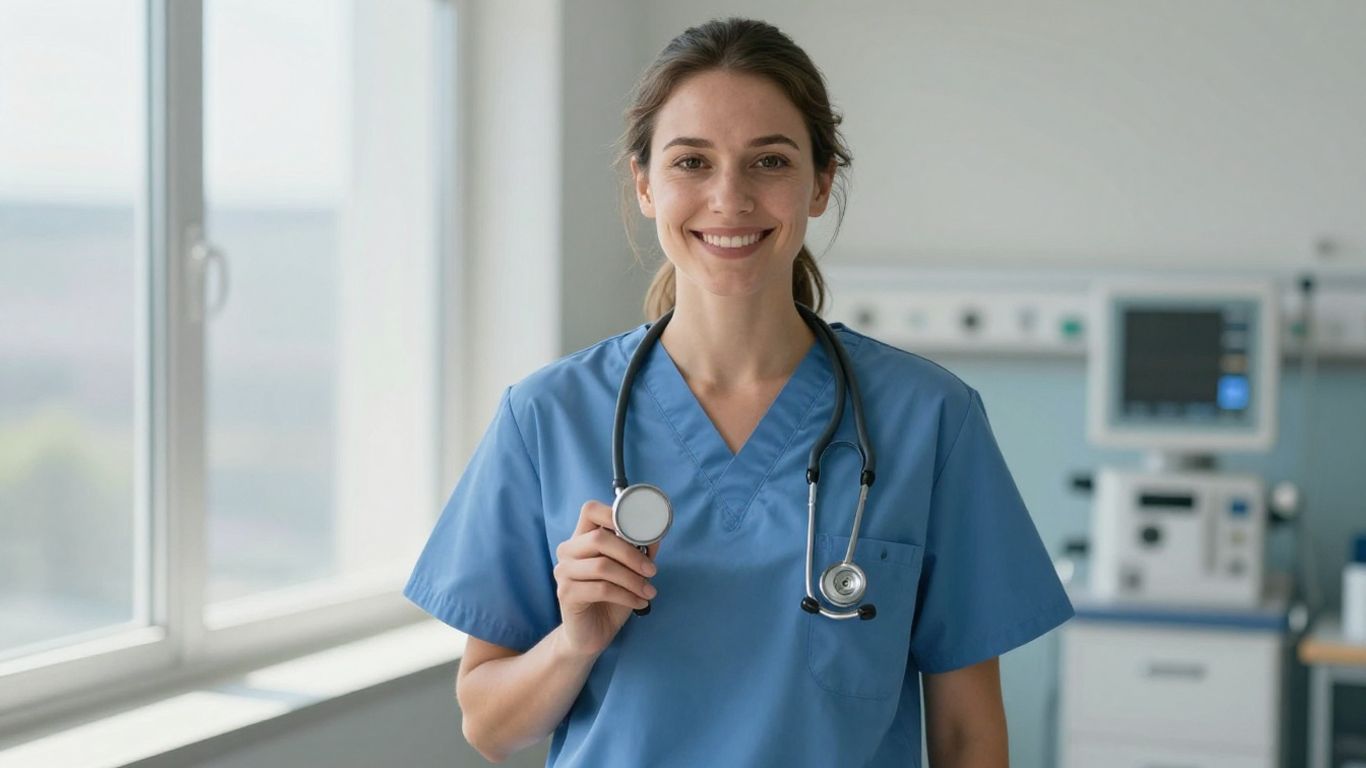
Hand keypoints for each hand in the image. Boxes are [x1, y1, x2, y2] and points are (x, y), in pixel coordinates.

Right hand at [553, 500, 659, 658]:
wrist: (591, 635)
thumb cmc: (610, 598)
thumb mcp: (630, 571)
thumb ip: (639, 550)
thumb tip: (655, 533)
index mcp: (581, 538)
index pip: (590, 510)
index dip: (614, 513)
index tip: (640, 529)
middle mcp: (568, 551)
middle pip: (598, 538)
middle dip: (631, 554)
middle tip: (652, 570)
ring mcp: (563, 572)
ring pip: (603, 566)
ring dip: (633, 579)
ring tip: (649, 591)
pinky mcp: (566, 594)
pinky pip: (602, 589)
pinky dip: (627, 596)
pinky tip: (640, 603)